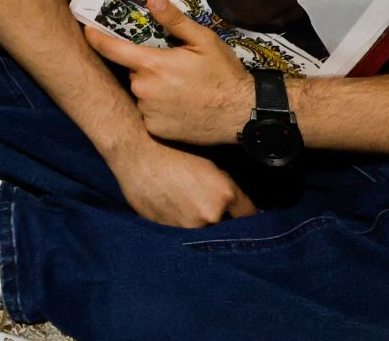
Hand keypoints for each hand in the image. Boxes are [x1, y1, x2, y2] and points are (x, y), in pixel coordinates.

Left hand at [85, 0, 255, 146]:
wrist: (242, 115)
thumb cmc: (223, 75)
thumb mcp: (203, 41)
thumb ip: (173, 20)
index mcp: (153, 65)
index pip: (112, 49)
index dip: (96, 38)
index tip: (86, 30)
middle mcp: (144, 90)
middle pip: (132, 70)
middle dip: (145, 66)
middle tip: (171, 67)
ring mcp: (148, 112)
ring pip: (140, 92)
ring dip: (151, 88)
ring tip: (179, 89)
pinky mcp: (155, 130)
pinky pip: (147, 113)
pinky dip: (157, 108)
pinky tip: (178, 106)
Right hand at [104, 135, 256, 227]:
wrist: (138, 155)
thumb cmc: (174, 154)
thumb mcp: (210, 167)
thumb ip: (229, 193)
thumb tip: (242, 212)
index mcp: (224, 196)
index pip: (250, 217)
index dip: (249, 218)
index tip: (246, 219)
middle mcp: (209, 216)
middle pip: (226, 229)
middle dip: (222, 222)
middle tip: (207, 209)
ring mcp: (187, 227)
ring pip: (202, 234)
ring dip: (199, 226)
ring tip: (185, 207)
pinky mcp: (167, 232)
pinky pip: (181, 234)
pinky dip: (180, 226)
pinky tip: (171, 209)